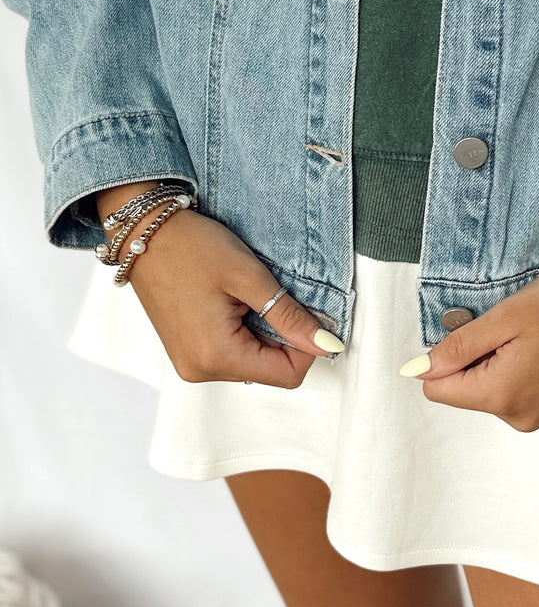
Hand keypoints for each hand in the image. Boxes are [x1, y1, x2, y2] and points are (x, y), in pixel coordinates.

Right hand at [95, 181, 341, 388]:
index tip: (305, 310)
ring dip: (263, 332)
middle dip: (283, 337)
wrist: (143, 231)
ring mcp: (190, 363)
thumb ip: (290, 316)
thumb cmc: (190, 246)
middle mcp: (200, 369)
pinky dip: (244, 332)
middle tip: (271, 294)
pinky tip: (233, 302)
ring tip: (245, 296)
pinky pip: (231, 354)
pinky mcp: (186, 352)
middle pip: (269, 371)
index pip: (287, 375)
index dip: (307, 346)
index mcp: (215, 355)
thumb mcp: (248, 276)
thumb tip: (328, 345)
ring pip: (252, 363)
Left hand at [399, 264, 538, 430]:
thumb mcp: (506, 316)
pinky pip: (533, 395)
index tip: (475, 331)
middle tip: (515, 328)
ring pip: (504, 393)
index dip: (447, 357)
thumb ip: (459, 347)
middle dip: (482, 360)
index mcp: (502, 396)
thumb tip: (418, 371)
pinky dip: (536, 373)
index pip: (440, 390)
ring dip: (510, 366)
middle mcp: (524, 418)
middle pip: (474, 392)